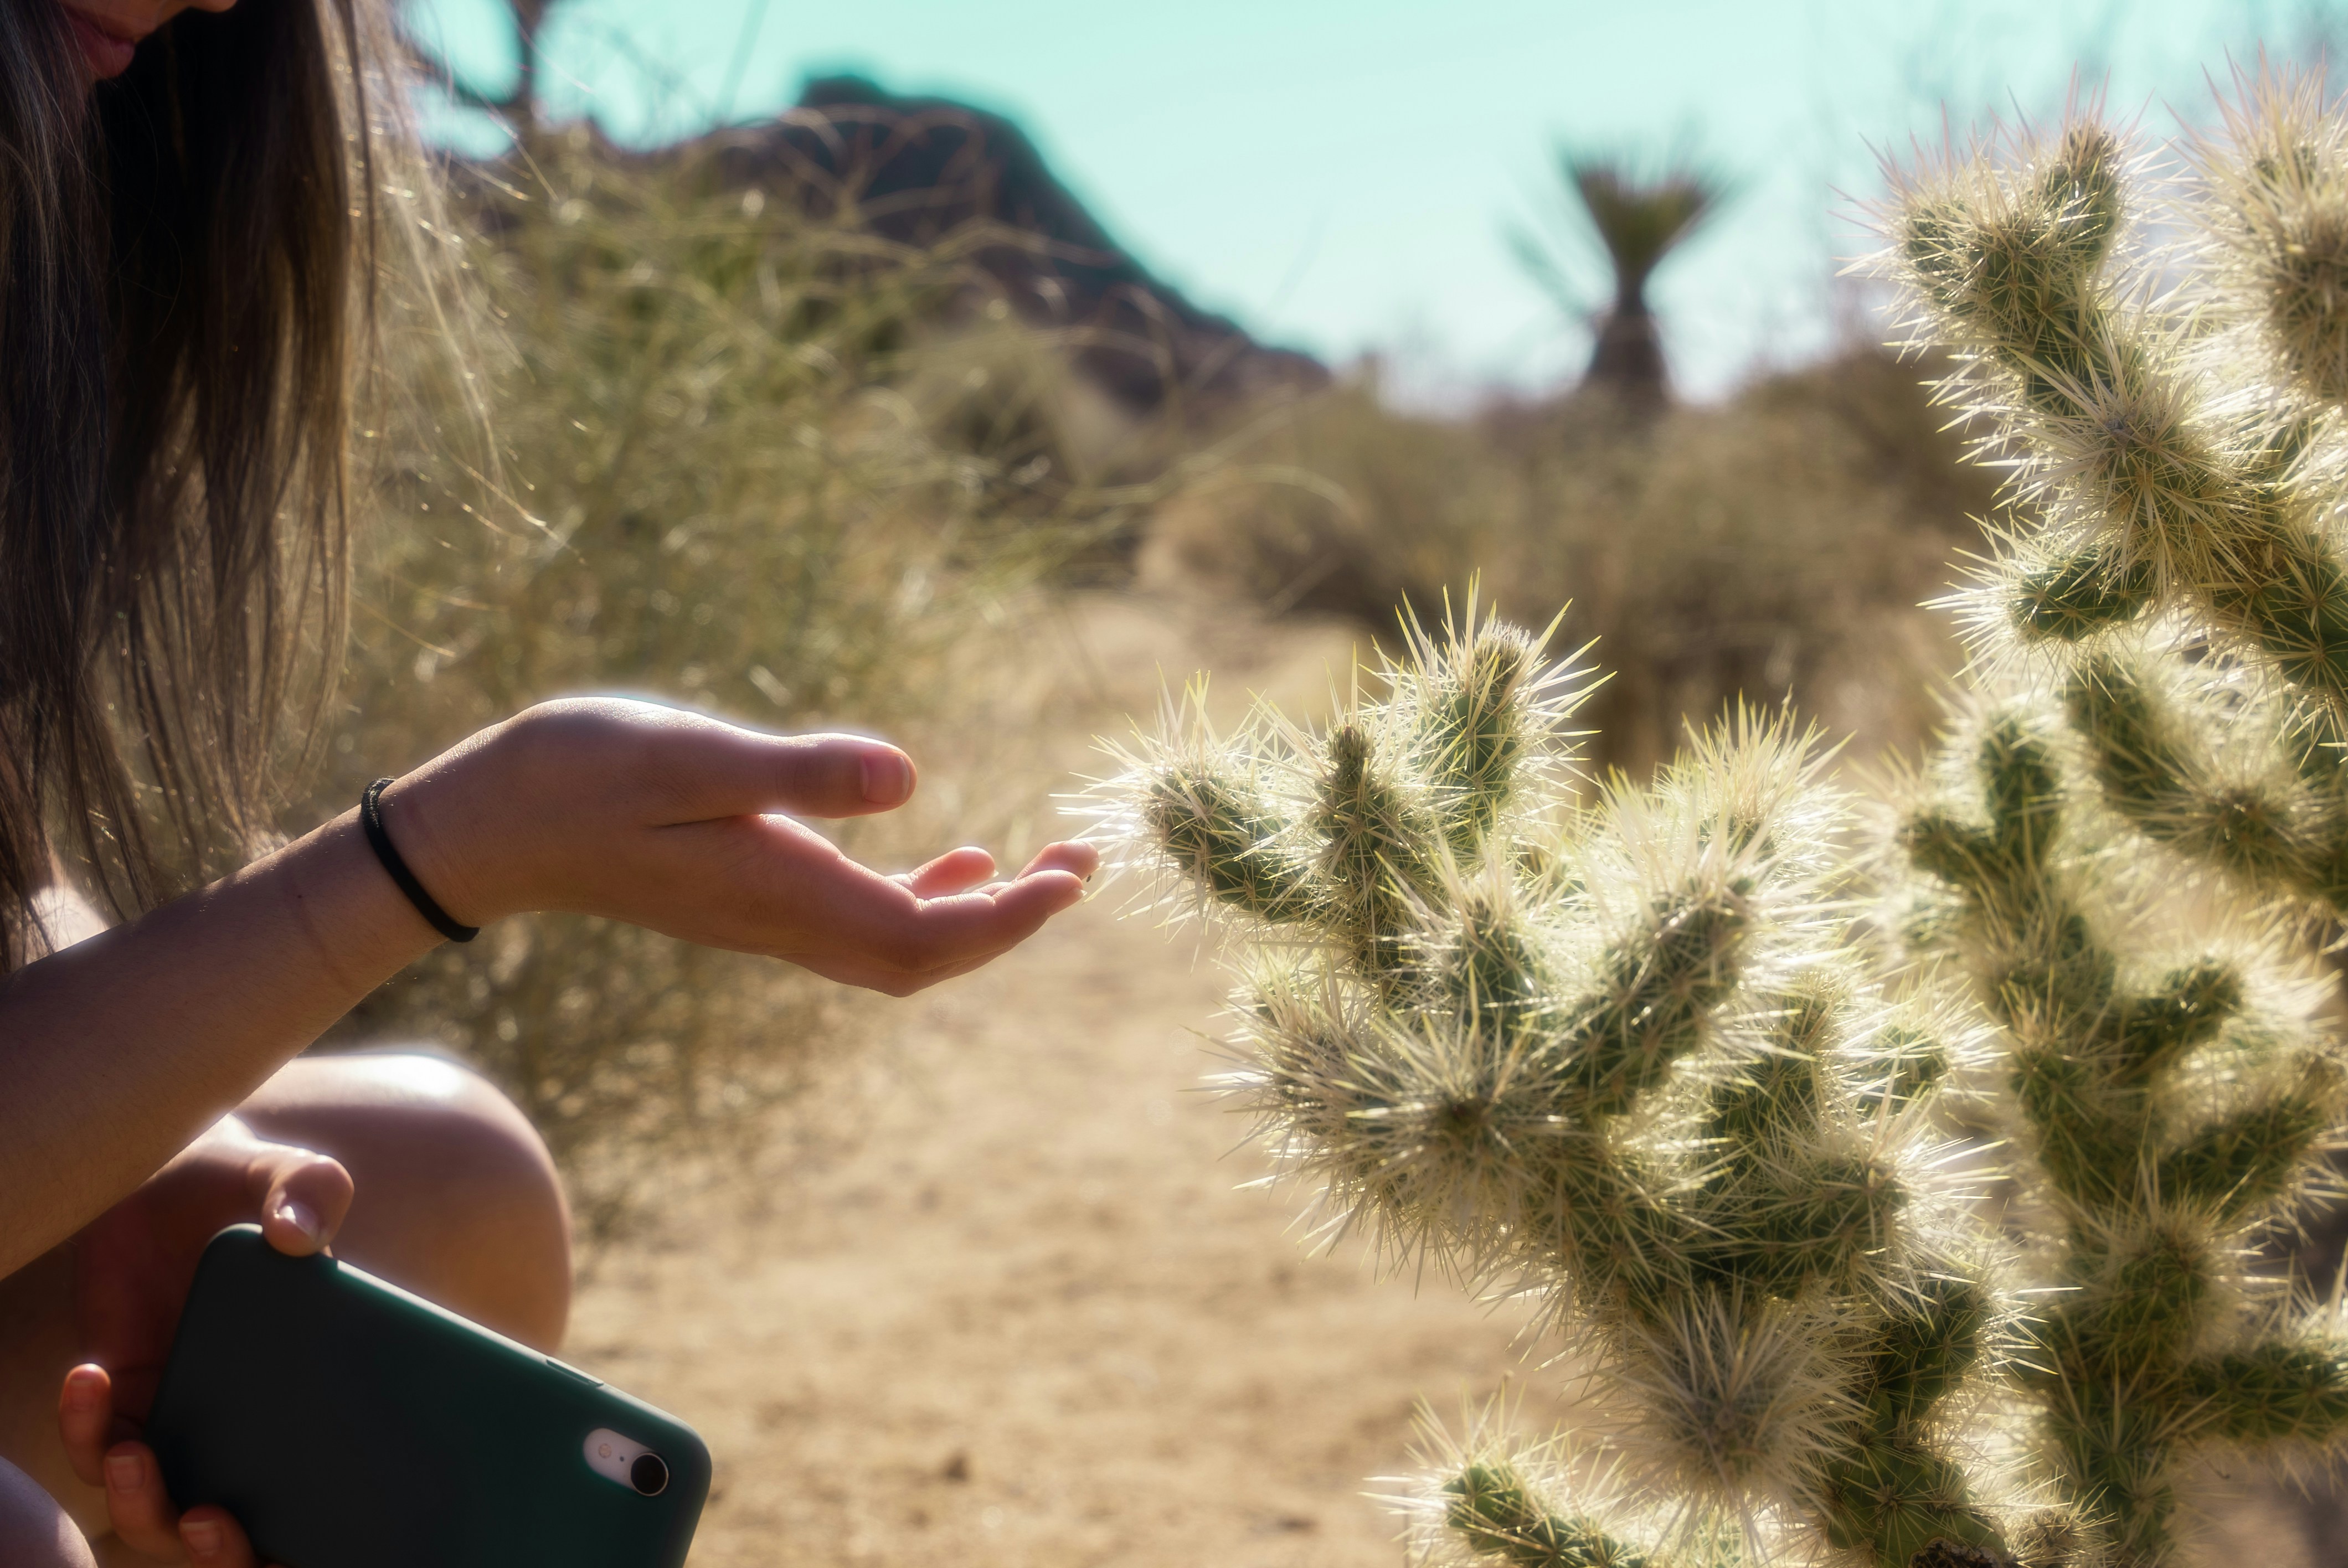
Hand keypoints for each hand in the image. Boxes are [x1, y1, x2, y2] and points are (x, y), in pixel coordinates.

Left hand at [59, 1118, 350, 1563]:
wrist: (152, 1171)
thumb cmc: (230, 1176)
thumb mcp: (277, 1169)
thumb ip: (304, 1185)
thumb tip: (298, 1237)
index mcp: (316, 1383)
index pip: (333, 1482)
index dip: (318, 1535)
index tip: (297, 1540)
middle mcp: (254, 1416)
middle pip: (246, 1529)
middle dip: (223, 1552)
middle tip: (205, 1519)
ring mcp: (186, 1413)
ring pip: (162, 1512)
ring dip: (144, 1506)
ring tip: (132, 1456)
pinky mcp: (122, 1399)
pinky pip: (101, 1450)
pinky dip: (86, 1434)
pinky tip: (87, 1375)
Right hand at [384, 699, 1099, 995]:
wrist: (490, 823)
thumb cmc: (578, 775)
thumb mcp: (692, 757)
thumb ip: (798, 772)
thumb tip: (910, 782)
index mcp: (786, 893)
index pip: (929, 938)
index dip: (1012, 916)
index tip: (1075, 875)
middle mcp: (786, 922)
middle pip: (929, 956)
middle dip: (1015, 919)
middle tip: (1085, 863)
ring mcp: (769, 916)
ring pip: (901, 943)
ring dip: (979, 911)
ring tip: (1045, 862)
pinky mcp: (752, 894)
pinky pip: (863, 919)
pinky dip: (924, 895)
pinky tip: (953, 851)